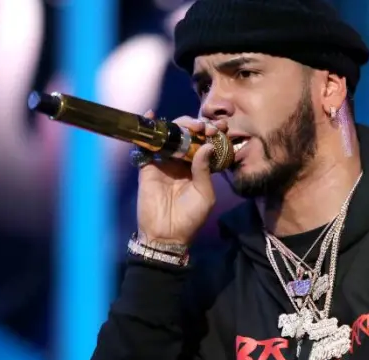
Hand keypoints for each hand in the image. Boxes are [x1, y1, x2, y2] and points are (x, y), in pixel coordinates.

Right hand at [136, 112, 227, 244]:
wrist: (166, 235)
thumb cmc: (190, 218)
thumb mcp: (205, 194)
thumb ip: (204, 170)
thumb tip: (207, 145)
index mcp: (199, 168)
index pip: (206, 143)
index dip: (212, 133)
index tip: (221, 127)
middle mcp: (182, 162)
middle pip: (188, 135)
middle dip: (198, 126)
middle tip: (205, 127)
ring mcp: (164, 162)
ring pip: (170, 136)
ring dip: (179, 125)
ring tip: (190, 125)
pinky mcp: (148, 166)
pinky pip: (147, 145)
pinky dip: (148, 129)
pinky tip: (152, 116)